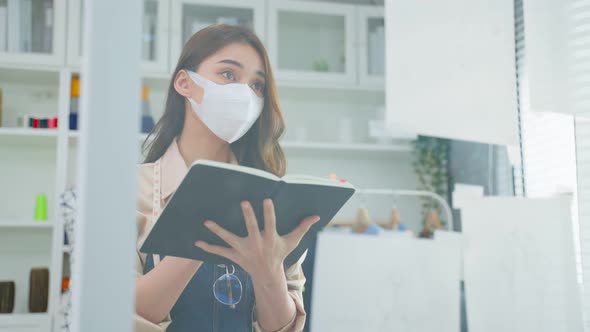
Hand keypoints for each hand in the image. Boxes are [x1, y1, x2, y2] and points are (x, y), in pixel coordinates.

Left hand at [194, 199, 319, 279]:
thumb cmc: (280, 254)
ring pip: (229, 239)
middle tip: (243, 202)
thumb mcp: (293, 242)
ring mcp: (244, 250)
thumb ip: (302, 227)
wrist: (267, 275)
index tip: (267, 199)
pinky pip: (219, 252)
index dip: (269, 212)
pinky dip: (208, 247)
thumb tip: (316, 216)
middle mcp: (257, 244)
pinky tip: (197, 241)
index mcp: (270, 239)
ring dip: (218, 231)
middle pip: (251, 228)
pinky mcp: (234, 256)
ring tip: (207, 222)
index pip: (271, 223)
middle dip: (248, 216)